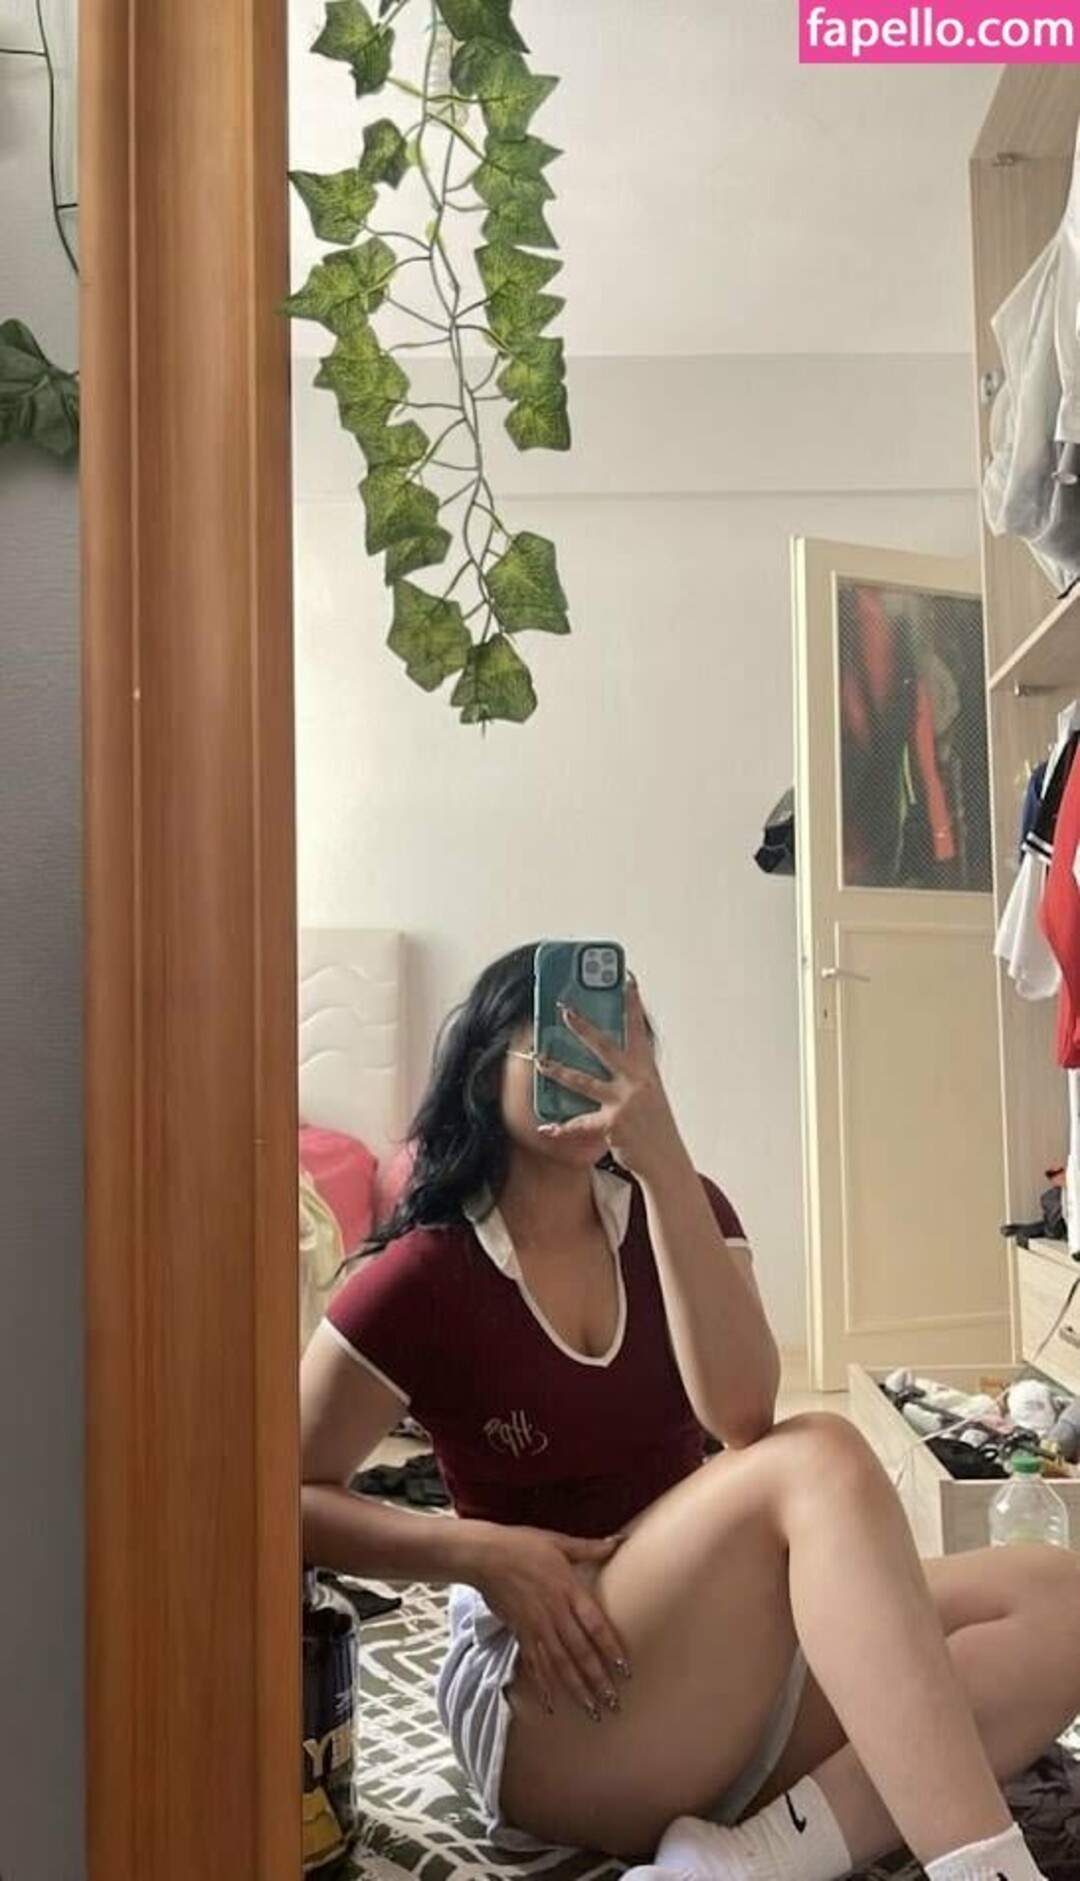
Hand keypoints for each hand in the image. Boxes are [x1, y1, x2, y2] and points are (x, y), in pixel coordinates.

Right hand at [471, 1525, 630, 1720]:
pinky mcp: (520, 1633)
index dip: (611, 1649)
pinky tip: (550, 1705)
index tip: (625, 1671)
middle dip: (598, 1680)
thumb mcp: (560, 1542)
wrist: (485, 1555)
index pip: (596, 1626)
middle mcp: (556, 1613)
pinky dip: (543, 1685)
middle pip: (580, 1652)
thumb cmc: (523, 1544)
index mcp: (570, 1591)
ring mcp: (536, 1626)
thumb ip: (591, 1548)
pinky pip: (534, 1664)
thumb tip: (620, 1541)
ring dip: (576, 1689)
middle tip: (613, 1704)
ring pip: (560, 1664)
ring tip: (591, 1711)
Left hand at [536, 977, 684, 1179]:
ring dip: (558, 1069)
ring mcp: (625, 1102)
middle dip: (583, 1027)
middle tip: (565, 1010)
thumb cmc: (655, 1126)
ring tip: (540, 1060)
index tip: (627, 980)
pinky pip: (580, 1123)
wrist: (666, 1159)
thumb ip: (632, 1076)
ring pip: (583, 1081)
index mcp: (647, 1070)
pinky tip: (546, 1128)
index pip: (638, 1030)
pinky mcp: (613, 1123)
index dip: (633, 1004)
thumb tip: (609, 1058)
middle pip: (605, 1047)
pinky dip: (561, 1128)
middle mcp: (637, 1081)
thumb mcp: (650, 1094)